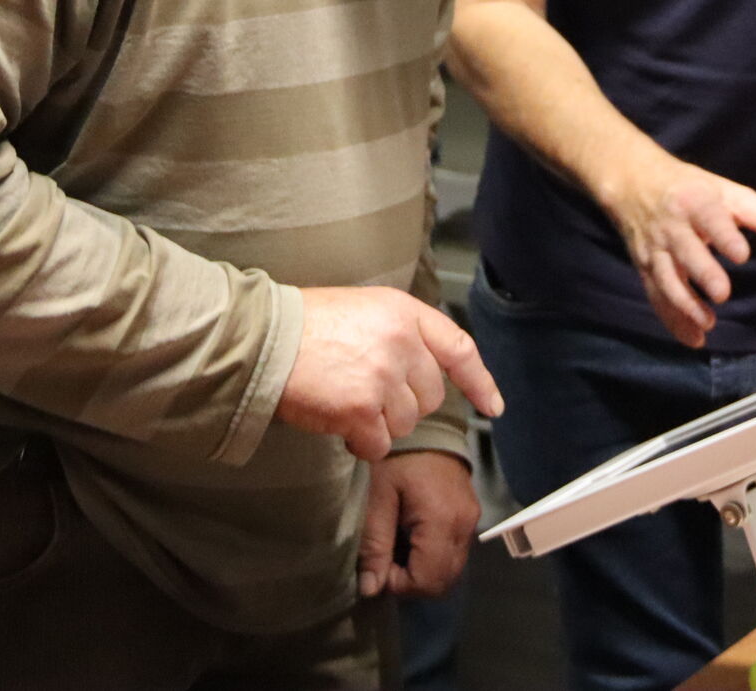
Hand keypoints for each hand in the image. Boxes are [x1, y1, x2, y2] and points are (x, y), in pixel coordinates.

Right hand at [275, 288, 503, 462]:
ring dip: (378, 424)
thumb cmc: (302, 326)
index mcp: (404, 313)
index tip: (492, 406)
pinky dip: (360, 444)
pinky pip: (379, 445)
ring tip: (344, 402)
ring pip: (405, 424)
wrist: (263, 340)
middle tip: (366, 395)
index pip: (459, 348)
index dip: (479, 381)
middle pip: (430, 396)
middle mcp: (401, 341)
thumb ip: (398, 335)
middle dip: (404, 405)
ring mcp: (384, 376)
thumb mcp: (363, 310)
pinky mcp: (362, 409)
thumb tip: (421, 371)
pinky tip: (338, 424)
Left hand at [359, 450, 480, 598]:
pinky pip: (455, 553)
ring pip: (451, 570)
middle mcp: (464, 526)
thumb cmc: (397, 456)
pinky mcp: (471, 516)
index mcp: (442, 520)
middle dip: (412, 581)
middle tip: (386, 561)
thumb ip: (375, 544)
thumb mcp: (378, 497)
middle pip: (444, 581)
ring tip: (398, 548)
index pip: (428, 580)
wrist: (428, 423)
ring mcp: (472, 521)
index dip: (400, 584)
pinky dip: (434, 557)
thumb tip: (370, 588)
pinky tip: (413, 538)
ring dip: (423, 571)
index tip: (378, 566)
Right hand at [598, 149, 755, 348]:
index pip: (709, 217)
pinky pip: (656, 296)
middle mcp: (672, 225)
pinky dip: (672, 320)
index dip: (724, 235)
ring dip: (684, 304)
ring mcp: (655, 248)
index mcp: (696, 200)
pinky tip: (694, 338)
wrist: (633, 181)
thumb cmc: (694, 189)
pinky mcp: (645, 268)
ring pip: (666, 278)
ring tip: (708, 324)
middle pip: (685, 250)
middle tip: (722, 294)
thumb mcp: (731, 193)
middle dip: (702, 272)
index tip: (741, 255)